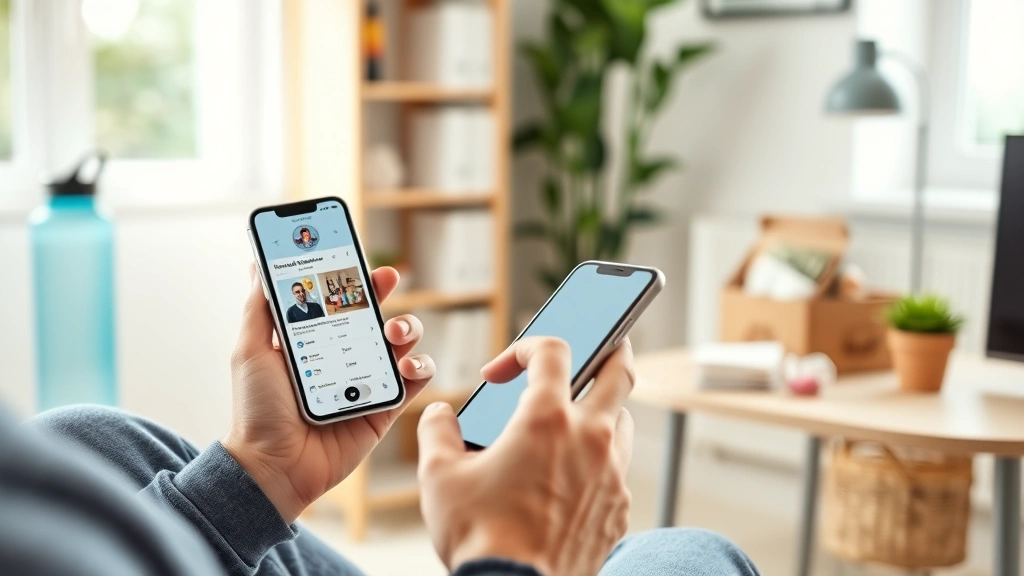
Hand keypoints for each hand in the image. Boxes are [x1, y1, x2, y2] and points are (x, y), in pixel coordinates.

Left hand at [222, 265, 435, 522]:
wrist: (273, 466)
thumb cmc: (257, 411)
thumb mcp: (250, 352)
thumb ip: (259, 309)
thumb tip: (257, 266)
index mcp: (314, 340)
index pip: (338, 299)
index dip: (350, 276)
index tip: (357, 257)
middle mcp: (343, 356)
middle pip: (374, 313)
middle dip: (383, 292)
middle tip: (385, 280)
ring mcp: (367, 381)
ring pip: (401, 342)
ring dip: (406, 328)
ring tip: (393, 333)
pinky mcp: (384, 408)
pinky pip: (414, 381)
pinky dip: (419, 367)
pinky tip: (406, 366)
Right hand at [417, 337, 634, 575]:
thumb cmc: (479, 537)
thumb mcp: (438, 476)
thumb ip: (437, 431)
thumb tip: (440, 416)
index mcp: (546, 419)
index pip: (552, 350)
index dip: (525, 347)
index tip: (502, 371)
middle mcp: (589, 438)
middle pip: (619, 371)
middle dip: (611, 348)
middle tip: (601, 342)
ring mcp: (611, 474)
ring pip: (623, 421)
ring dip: (603, 409)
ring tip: (574, 418)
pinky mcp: (619, 508)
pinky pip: (618, 469)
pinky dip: (600, 460)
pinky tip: (572, 475)